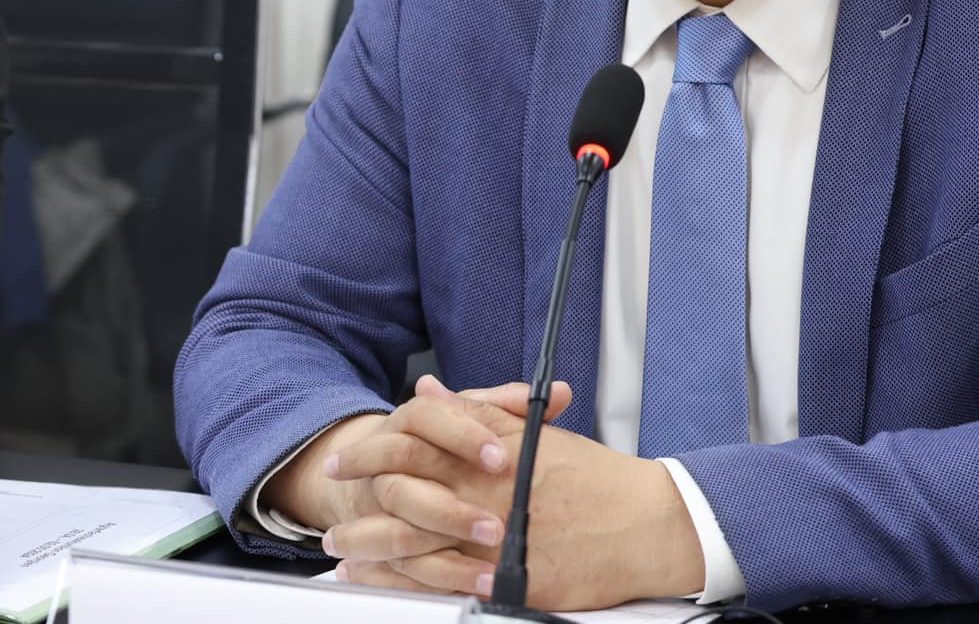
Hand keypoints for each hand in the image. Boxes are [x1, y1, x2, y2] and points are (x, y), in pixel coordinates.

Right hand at [260, 374, 561, 593]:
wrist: (379, 476)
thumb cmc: (437, 446)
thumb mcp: (470, 420)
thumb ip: (510, 407)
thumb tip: (560, 394)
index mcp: (408, 422)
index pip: (426, 416)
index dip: (462, 435)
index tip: (499, 458)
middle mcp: (382, 460)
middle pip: (403, 474)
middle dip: (450, 504)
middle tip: (496, 524)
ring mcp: (373, 505)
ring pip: (398, 527)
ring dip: (446, 545)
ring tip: (492, 560)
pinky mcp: (375, 545)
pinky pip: (401, 567)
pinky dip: (438, 576)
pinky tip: (475, 580)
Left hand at [332, 380, 705, 608]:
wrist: (646, 524)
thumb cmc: (596, 480)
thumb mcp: (531, 433)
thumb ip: (474, 412)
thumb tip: (429, 393)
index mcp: (485, 455)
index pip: (409, 446)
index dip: (370, 452)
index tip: (345, 459)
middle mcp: (483, 495)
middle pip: (401, 497)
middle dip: (358, 506)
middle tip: (332, 515)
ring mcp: (494, 541)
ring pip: (415, 546)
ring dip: (373, 550)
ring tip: (345, 553)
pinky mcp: (509, 581)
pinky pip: (446, 585)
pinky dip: (409, 585)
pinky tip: (388, 586)